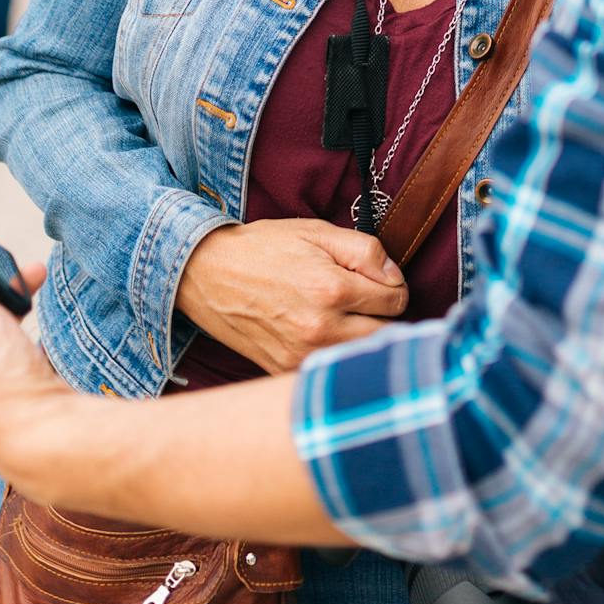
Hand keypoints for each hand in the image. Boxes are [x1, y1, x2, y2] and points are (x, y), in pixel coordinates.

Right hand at [176, 218, 407, 373]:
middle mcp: (320, 329)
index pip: (396, 301)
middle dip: (385, 317)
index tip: (378, 281)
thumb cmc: (264, 249)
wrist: (207, 275)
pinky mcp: (285, 371)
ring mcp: (301, 356)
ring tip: (349, 318)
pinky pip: (328, 369)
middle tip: (368, 301)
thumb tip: (396, 277)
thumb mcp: (317, 232)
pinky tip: (324, 335)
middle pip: (386, 336)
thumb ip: (366, 251)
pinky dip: (334, 356)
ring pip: (360, 358)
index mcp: (331, 290)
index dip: (393, 286)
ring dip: (363, 340)